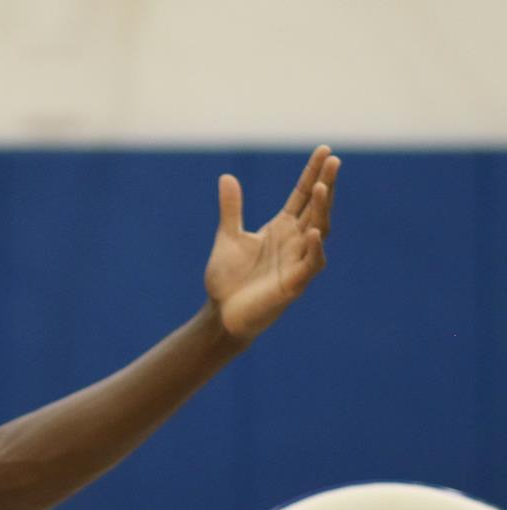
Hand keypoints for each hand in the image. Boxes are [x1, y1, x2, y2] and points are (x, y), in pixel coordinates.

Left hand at [205, 145, 339, 341]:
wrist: (221, 313)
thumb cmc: (228, 278)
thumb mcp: (228, 237)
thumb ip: (231, 209)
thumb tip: (226, 177)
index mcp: (282, 228)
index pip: (302, 195)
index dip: (313, 172)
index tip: (325, 150)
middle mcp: (295, 241)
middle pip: (316, 207)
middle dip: (325, 184)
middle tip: (333, 160)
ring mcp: (297, 261)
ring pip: (319, 230)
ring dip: (321, 210)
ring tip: (322, 187)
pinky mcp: (294, 283)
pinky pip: (311, 263)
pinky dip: (314, 248)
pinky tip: (314, 232)